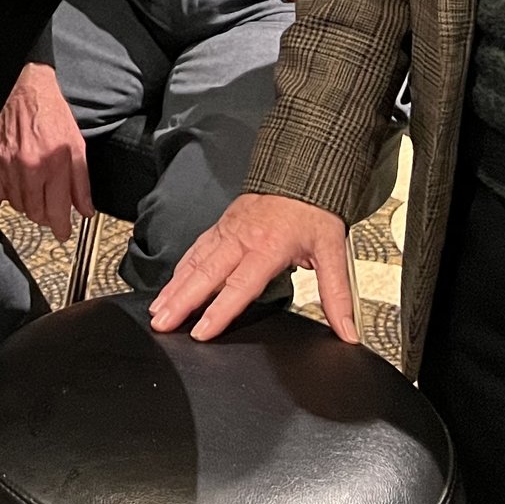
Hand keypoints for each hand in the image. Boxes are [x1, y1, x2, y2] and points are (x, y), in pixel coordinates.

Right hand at [0, 63, 90, 241]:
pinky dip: (8, 194)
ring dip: (29, 204)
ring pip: (17, 205)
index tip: (63, 232)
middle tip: (52, 208)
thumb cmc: (51, 113)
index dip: (61, 228)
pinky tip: (18, 182)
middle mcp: (29, 166)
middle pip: (35, 213)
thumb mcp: (76, 145)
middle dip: (46, 216)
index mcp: (54, 162)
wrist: (24, 90)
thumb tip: (86, 209)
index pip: (57, 211)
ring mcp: (7, 164)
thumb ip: (81, 181)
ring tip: (37, 190)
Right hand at [150, 192, 356, 343]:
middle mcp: (241, 238)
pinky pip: (196, 249)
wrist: (301, 171)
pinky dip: (180, 269)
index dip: (219, 310)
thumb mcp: (333, 251)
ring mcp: (227, 230)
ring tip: (157, 311)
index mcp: (268, 246)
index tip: (201, 331)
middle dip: (181, 301)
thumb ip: (337, 295)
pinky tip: (171, 284)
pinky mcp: (221, 226)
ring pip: (194, 262)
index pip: (240, 285)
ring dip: (174, 287)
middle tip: (161, 324)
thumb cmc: (314, 212)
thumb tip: (348, 332)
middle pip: (206, 274)